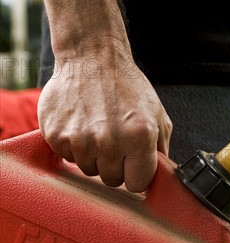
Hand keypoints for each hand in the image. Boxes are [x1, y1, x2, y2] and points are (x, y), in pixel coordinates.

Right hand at [37, 44, 171, 191]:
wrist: (91, 58)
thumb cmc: (127, 87)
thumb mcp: (157, 114)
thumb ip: (161, 149)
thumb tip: (160, 176)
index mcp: (139, 137)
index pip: (137, 184)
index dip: (135, 174)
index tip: (132, 164)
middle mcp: (109, 141)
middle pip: (111, 180)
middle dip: (114, 165)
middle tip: (114, 140)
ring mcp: (80, 139)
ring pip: (88, 170)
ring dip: (93, 155)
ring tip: (97, 128)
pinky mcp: (56, 135)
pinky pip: (67, 157)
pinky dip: (73, 146)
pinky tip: (80, 124)